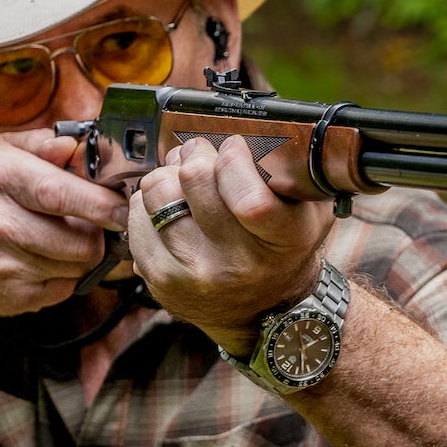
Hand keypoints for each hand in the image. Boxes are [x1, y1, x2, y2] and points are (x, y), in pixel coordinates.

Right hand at [0, 128, 129, 317]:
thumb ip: (43, 143)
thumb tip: (78, 144)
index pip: (62, 194)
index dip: (103, 203)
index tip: (125, 205)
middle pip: (82, 239)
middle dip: (99, 231)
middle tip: (93, 221)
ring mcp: (4, 265)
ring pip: (79, 265)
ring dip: (83, 253)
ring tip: (62, 237)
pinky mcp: (12, 297)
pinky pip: (65, 288)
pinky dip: (65, 275)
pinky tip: (45, 259)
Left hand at [128, 136, 334, 353]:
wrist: (262, 313)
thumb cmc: (282, 251)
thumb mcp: (309, 213)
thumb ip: (290, 174)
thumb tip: (245, 133)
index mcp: (284, 240)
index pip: (248, 196)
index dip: (233, 158)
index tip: (233, 148)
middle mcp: (238, 263)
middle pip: (193, 179)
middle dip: (196, 156)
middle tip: (202, 158)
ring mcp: (195, 274)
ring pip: (157, 190)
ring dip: (169, 178)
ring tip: (185, 186)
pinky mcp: (161, 280)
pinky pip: (137, 216)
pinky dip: (150, 206)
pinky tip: (171, 213)